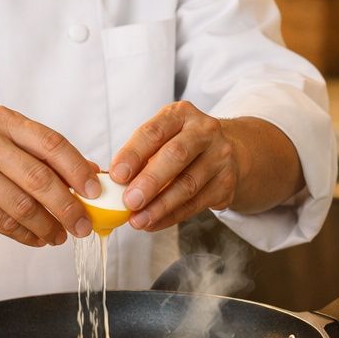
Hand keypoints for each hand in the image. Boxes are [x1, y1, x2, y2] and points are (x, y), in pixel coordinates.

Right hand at [0, 106, 99, 246]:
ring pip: (22, 206)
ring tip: (61, 236)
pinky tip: (38, 238)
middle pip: (39, 179)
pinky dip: (26, 234)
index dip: (78, 169)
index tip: (95, 190)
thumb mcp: (4, 136)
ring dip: (48, 226)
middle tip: (83, 224)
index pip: (52, 143)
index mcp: (5, 121)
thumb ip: (43, 152)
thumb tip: (91, 172)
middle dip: (68, 206)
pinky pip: (3, 223)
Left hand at [109, 101, 241, 231]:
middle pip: (176, 155)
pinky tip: (154, 223)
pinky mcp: (226, 183)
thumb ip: (139, 156)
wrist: (226, 152)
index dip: (133, 154)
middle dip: (150, 181)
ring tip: (138, 220)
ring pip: (188, 184)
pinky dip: (172, 216)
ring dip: (160, 206)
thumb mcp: (162, 139)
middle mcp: (205, 131)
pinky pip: (196, 204)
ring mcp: (220, 157)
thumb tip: (111, 183)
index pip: (154, 132)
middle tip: (129, 201)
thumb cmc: (182, 145)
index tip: (117, 175)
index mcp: (181, 114)